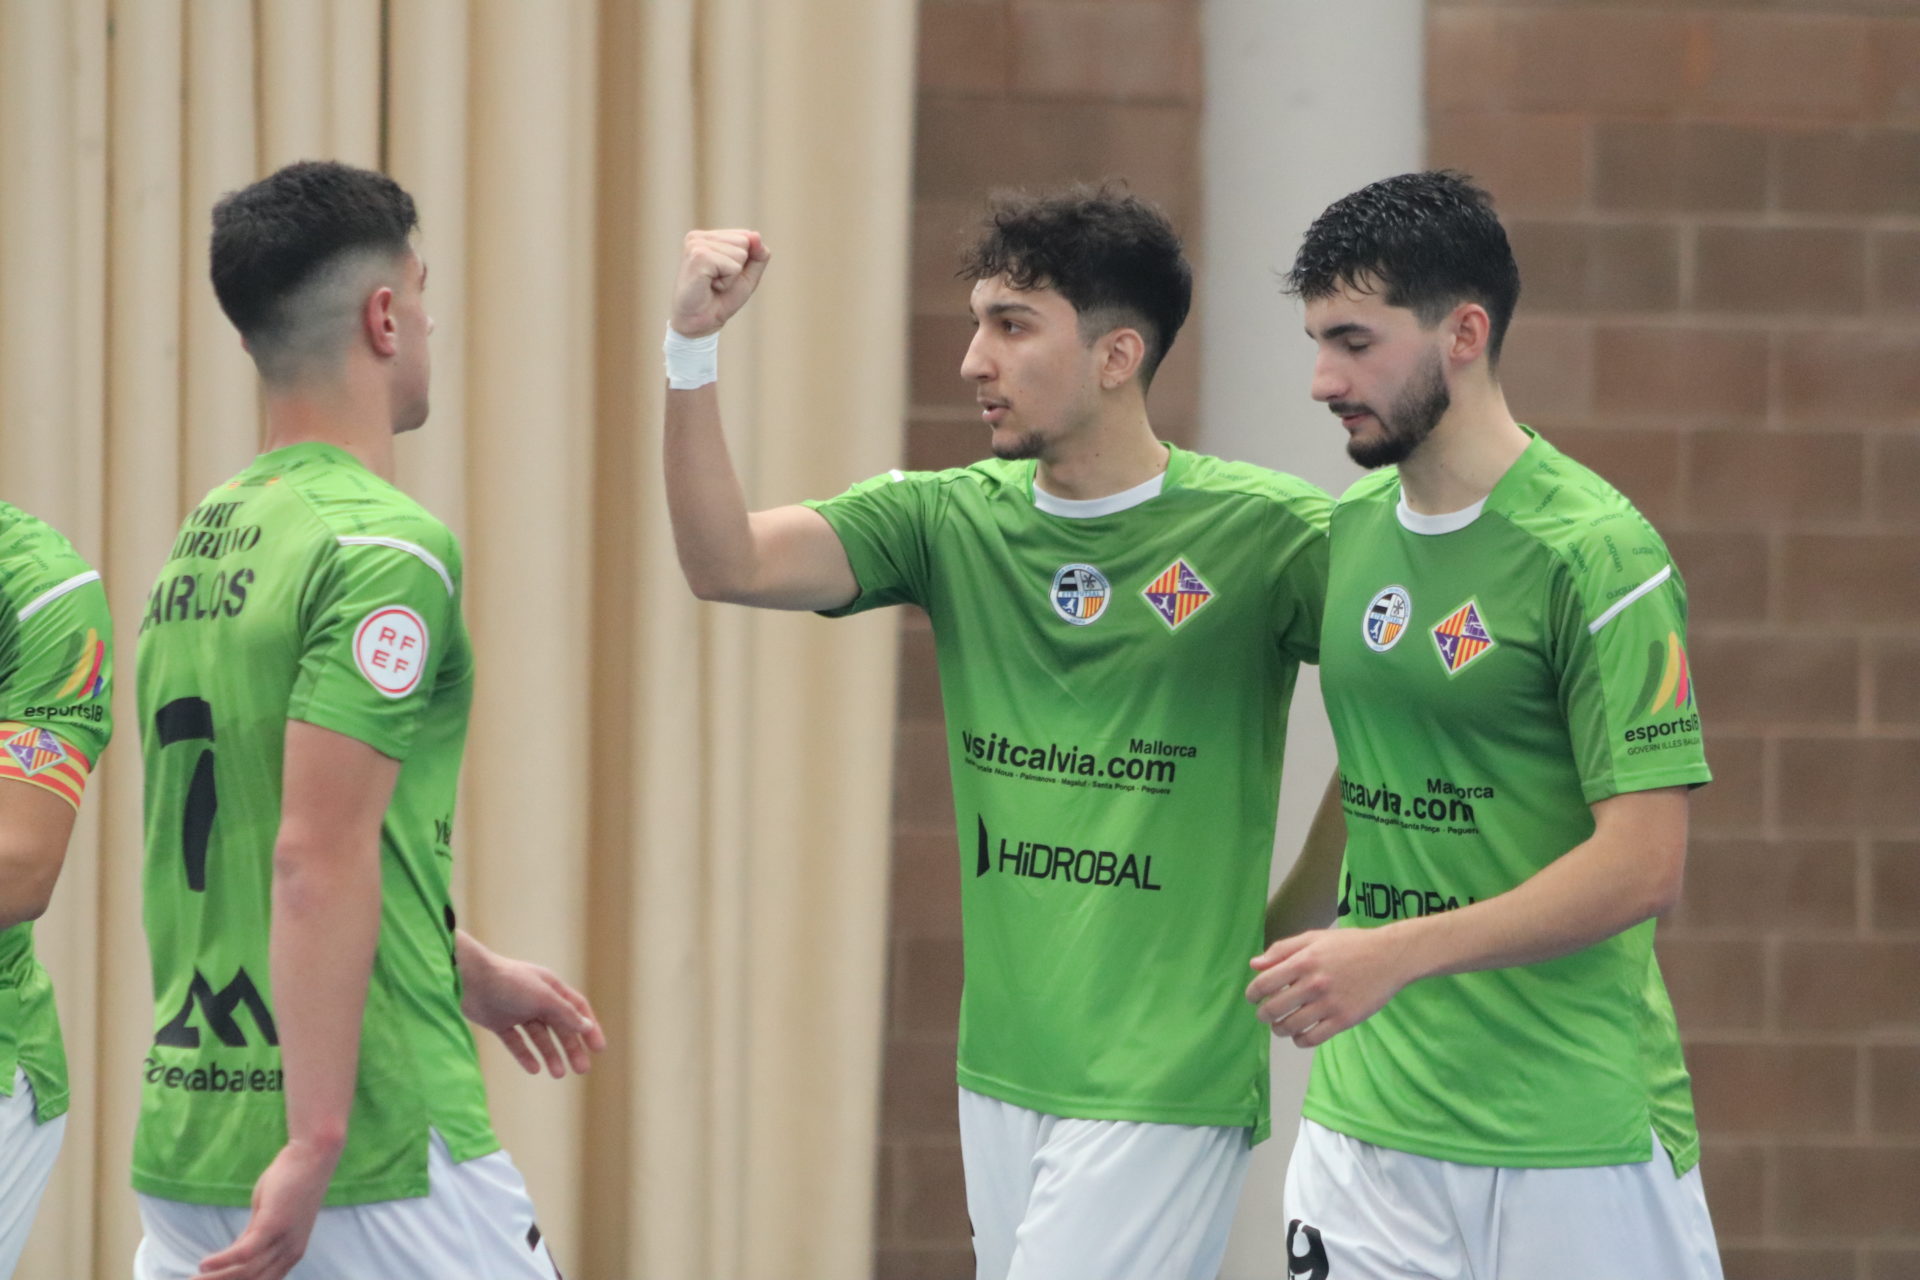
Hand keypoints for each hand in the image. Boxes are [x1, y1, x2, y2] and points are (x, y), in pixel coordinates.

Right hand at [192, 1138, 338, 1279]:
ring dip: (215, 1279)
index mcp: (291, 1254)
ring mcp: (283, 1240)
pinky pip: (244, 1252)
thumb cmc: (291, 1183)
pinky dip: (222, 1261)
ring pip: (244, 1272)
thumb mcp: (269, 1217)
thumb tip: (233, 1257)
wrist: (313, 1155)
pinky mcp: (274, 1225)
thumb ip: (253, 1238)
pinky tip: (203, 1265)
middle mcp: (290, 1253)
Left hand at [459, 942, 605, 1077]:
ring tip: (558, 1074)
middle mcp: (536, 999)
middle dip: (572, 1048)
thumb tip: (586, 1026)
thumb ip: (565, 1013)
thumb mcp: (543, 997)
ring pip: (539, 1037)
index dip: (589, 1028)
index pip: (577, 1009)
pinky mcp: (499, 1022)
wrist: (468, 980)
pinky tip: (534, 1068)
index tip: (599, 1048)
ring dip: (551, 1054)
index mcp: (551, 988)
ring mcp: (517, 1011)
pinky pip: (516, 1042)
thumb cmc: (509, 983)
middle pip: (560, 1026)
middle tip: (582, 1070)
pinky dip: (525, 1055)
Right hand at [671, 229, 770, 337]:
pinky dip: (727, 282)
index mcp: (708, 237)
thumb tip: (756, 235)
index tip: (724, 276)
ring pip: (740, 254)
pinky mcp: (698, 257)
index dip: (744, 262)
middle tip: (718, 282)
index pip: (746, 236)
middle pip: (745, 242)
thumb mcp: (747, 275)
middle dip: (738, 268)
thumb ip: (758, 254)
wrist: (700, 323)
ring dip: (731, 277)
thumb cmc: (721, 299)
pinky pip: (733, 266)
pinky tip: (710, 286)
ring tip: (713, 284)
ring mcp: (696, 245)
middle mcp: (699, 237)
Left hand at [1245, 926, 1413, 1048]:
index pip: (1264, 983)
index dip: (1252, 994)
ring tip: (1280, 1025)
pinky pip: (1313, 1038)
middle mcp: (1314, 983)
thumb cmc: (1350, 945)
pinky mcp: (1344, 1020)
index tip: (1252, 998)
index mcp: (1304, 961)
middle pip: (1274, 1008)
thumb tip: (1254, 965)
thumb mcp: (1314, 938)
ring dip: (1279, 1029)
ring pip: (1291, 1026)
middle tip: (1265, 1014)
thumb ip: (1282, 949)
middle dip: (1263, 1014)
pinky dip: (1300, 1040)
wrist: (1389, 956)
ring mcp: (1330, 1003)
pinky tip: (1299, 1035)